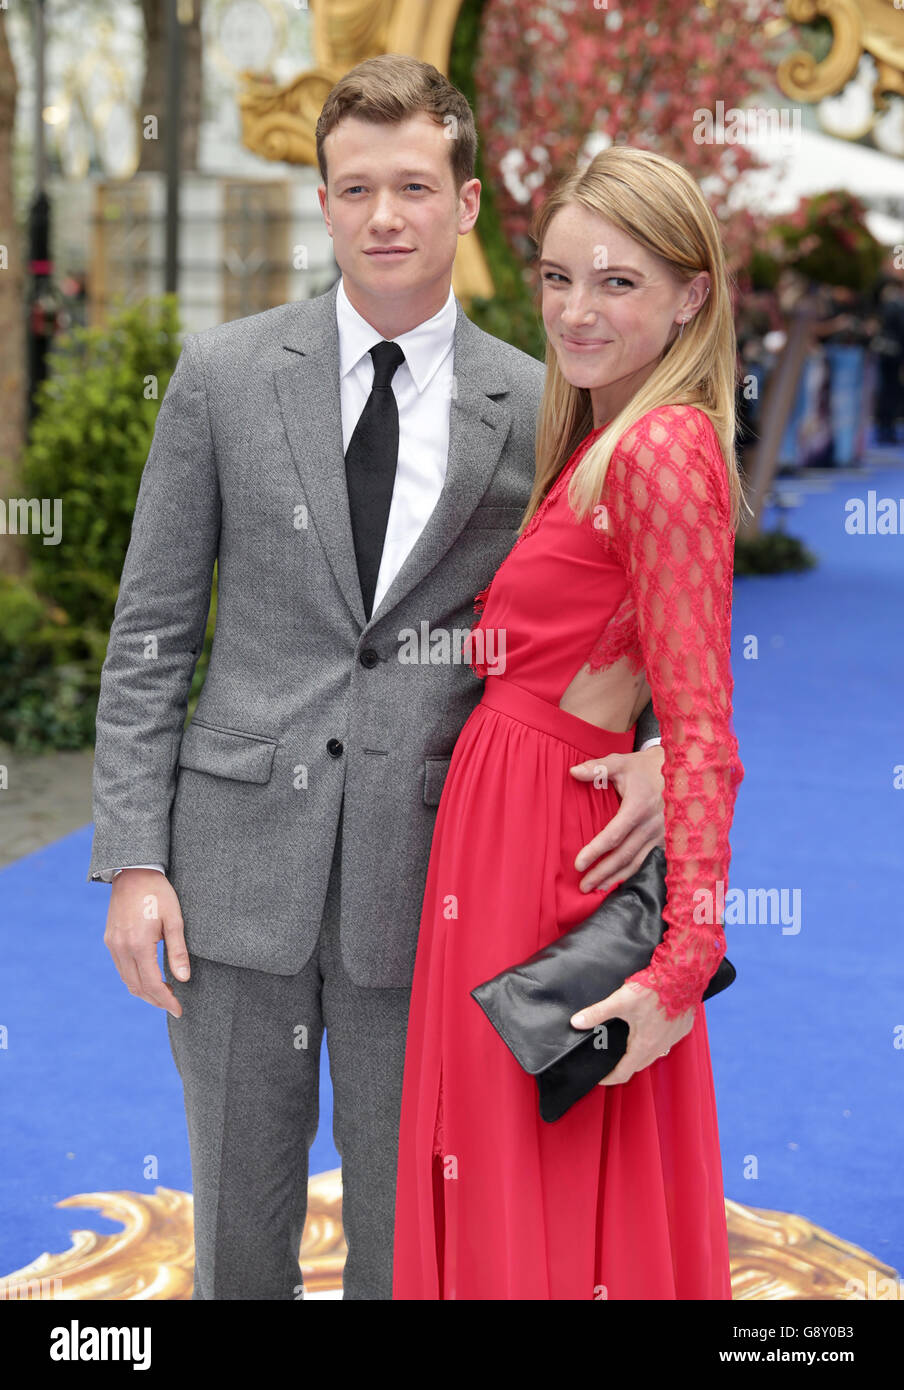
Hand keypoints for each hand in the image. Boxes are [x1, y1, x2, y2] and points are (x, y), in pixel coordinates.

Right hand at [104, 869, 188, 1016]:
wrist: (134, 872)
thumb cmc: (159, 893)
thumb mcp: (175, 919)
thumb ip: (178, 951)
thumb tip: (183, 980)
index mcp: (138, 944)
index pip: (152, 984)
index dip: (166, 1001)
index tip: (179, 1010)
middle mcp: (121, 947)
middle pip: (137, 987)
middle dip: (156, 1000)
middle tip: (174, 1004)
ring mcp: (113, 944)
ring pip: (127, 980)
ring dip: (144, 991)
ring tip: (164, 993)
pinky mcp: (110, 939)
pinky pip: (121, 967)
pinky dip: (134, 978)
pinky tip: (149, 976)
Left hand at [569, 745, 664, 892]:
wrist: (680, 772)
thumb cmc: (643, 768)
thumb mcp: (620, 762)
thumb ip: (597, 768)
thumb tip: (573, 772)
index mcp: (638, 806)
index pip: (614, 835)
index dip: (595, 851)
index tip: (578, 864)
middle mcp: (651, 824)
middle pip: (624, 855)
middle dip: (602, 872)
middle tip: (583, 886)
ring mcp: (661, 835)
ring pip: (637, 863)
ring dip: (616, 878)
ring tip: (596, 889)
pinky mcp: (665, 840)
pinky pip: (647, 861)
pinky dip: (631, 873)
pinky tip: (618, 881)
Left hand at [570, 979, 694, 1084]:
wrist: (681, 976)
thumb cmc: (653, 990)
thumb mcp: (620, 1001)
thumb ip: (597, 1013)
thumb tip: (577, 1022)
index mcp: (644, 1044)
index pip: (624, 1072)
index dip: (610, 1078)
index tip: (601, 1079)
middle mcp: (660, 1046)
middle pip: (640, 1064)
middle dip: (625, 1066)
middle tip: (613, 1061)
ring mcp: (673, 1038)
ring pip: (656, 1053)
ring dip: (643, 1052)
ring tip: (630, 1045)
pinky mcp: (682, 1028)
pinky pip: (668, 1040)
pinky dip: (658, 1039)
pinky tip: (652, 1028)